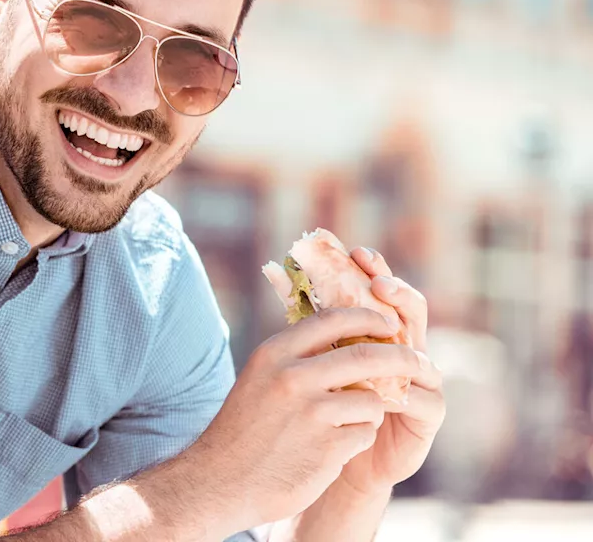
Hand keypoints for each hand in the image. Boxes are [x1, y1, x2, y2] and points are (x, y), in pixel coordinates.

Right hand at [189, 306, 424, 530]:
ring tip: (342, 425)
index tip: (389, 322)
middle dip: (402, 358)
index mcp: (274, 354)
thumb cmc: (244, 429)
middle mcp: (292, 377)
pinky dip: (357, 440)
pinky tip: (330, 450)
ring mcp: (312, 413)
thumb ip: (296, 358)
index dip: (368, 317)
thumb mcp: (259, 379)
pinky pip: (366, 434)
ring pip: (371, 400)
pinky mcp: (328, 447)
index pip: (332, 319)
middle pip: (367, 356)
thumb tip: (344, 336)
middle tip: (419, 362)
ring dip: (369, 412)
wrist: (222, 482)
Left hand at [335, 247, 445, 496]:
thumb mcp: (317, 360)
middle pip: (410, 312)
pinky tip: (389, 388)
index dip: (374, 271)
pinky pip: (423, 398)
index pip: (382, 293)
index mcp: (379, 333)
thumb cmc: (325, 404)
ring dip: (403, 342)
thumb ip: (313, 325)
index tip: (357, 252)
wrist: (334, 457)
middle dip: (396, 294)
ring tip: (388, 330)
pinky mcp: (427, 416)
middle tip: (379, 284)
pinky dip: (405, 392)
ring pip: (420, 354)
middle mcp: (405, 351)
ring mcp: (422, 382)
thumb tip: (282, 276)